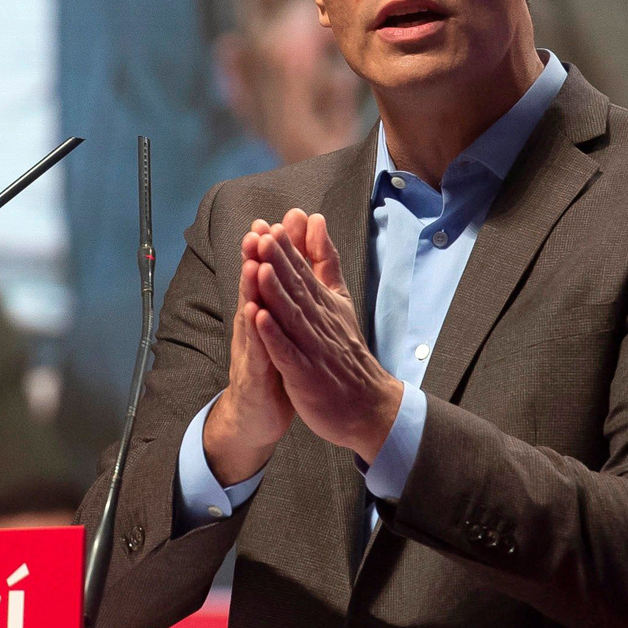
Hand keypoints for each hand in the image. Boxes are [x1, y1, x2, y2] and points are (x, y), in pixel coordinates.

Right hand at [203, 219, 295, 485]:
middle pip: (253, 288)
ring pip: (250, 315)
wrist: (257, 415)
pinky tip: (255, 314)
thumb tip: (288, 265)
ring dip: (249, 289)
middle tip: (258, 230)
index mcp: (264, 313)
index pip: (268, 276)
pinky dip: (256, 332)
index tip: (278, 220)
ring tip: (251, 263)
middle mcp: (253, 327)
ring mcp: (251, 350)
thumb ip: (285, 296)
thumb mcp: (280, 327)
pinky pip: (256, 351)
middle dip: (255, 259)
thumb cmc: (272, 365)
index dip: (273, 250)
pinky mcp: (254, 375)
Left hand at [251, 208, 403, 464]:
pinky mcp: (306, 374)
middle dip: (280, 262)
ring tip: (260, 267)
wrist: (368, 406)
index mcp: (325, 304)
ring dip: (275, 292)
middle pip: (298, 288)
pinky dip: (274, 335)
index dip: (287, 249)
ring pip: (293, 316)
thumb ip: (325, 262)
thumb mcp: (339, 300)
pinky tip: (259, 318)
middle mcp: (320, 322)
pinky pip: (288, 352)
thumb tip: (316, 221)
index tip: (271, 224)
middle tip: (264, 235)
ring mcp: (313, 348)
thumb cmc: (346, 353)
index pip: (305, 272)